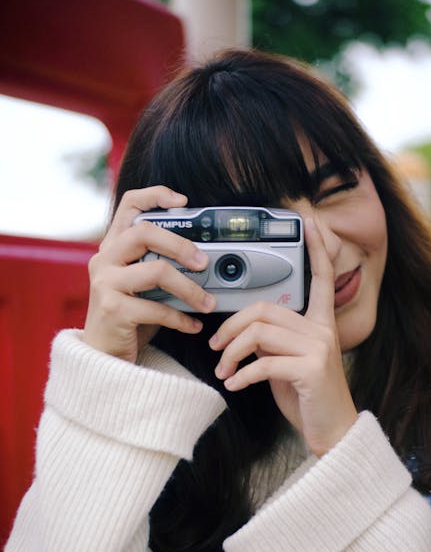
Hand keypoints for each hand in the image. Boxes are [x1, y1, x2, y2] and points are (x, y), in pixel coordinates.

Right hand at [83, 186, 215, 362]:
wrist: (103, 356)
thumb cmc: (129, 317)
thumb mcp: (143, 285)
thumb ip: (161, 266)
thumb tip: (206, 261)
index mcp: (112, 247)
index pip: (129, 205)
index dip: (155, 195)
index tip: (183, 201)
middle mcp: (104, 259)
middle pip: (144, 232)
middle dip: (181, 244)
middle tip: (203, 262)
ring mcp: (105, 283)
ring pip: (156, 271)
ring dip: (190, 289)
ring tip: (208, 303)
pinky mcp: (113, 310)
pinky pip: (157, 308)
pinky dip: (182, 318)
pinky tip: (194, 325)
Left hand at [208, 219, 357, 455]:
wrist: (333, 432)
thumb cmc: (309, 398)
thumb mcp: (288, 363)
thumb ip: (273, 342)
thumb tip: (245, 332)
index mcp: (321, 324)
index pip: (320, 278)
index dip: (315, 250)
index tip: (308, 224)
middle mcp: (323, 330)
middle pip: (265, 309)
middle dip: (231, 326)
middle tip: (216, 346)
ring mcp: (319, 349)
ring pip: (260, 333)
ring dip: (231, 353)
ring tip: (223, 370)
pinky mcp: (311, 370)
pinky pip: (264, 363)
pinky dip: (242, 375)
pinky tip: (234, 385)